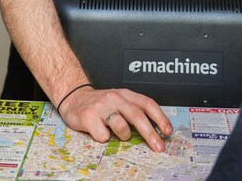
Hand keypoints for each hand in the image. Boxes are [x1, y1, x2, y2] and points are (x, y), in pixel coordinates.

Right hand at [58, 86, 173, 151]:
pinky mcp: (88, 117)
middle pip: (137, 116)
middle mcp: (114, 98)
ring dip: (123, 136)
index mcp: (125, 94)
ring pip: (121, 127)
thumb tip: (156, 130)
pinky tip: (99, 131)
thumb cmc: (101, 103)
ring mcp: (101, 107)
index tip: (168, 132)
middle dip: (150, 134)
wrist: (74, 98)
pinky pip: (103, 136)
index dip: (160, 118)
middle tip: (158, 147)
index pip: (147, 103)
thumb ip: (134, 111)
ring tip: (118, 134)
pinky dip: (104, 138)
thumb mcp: (119, 101)